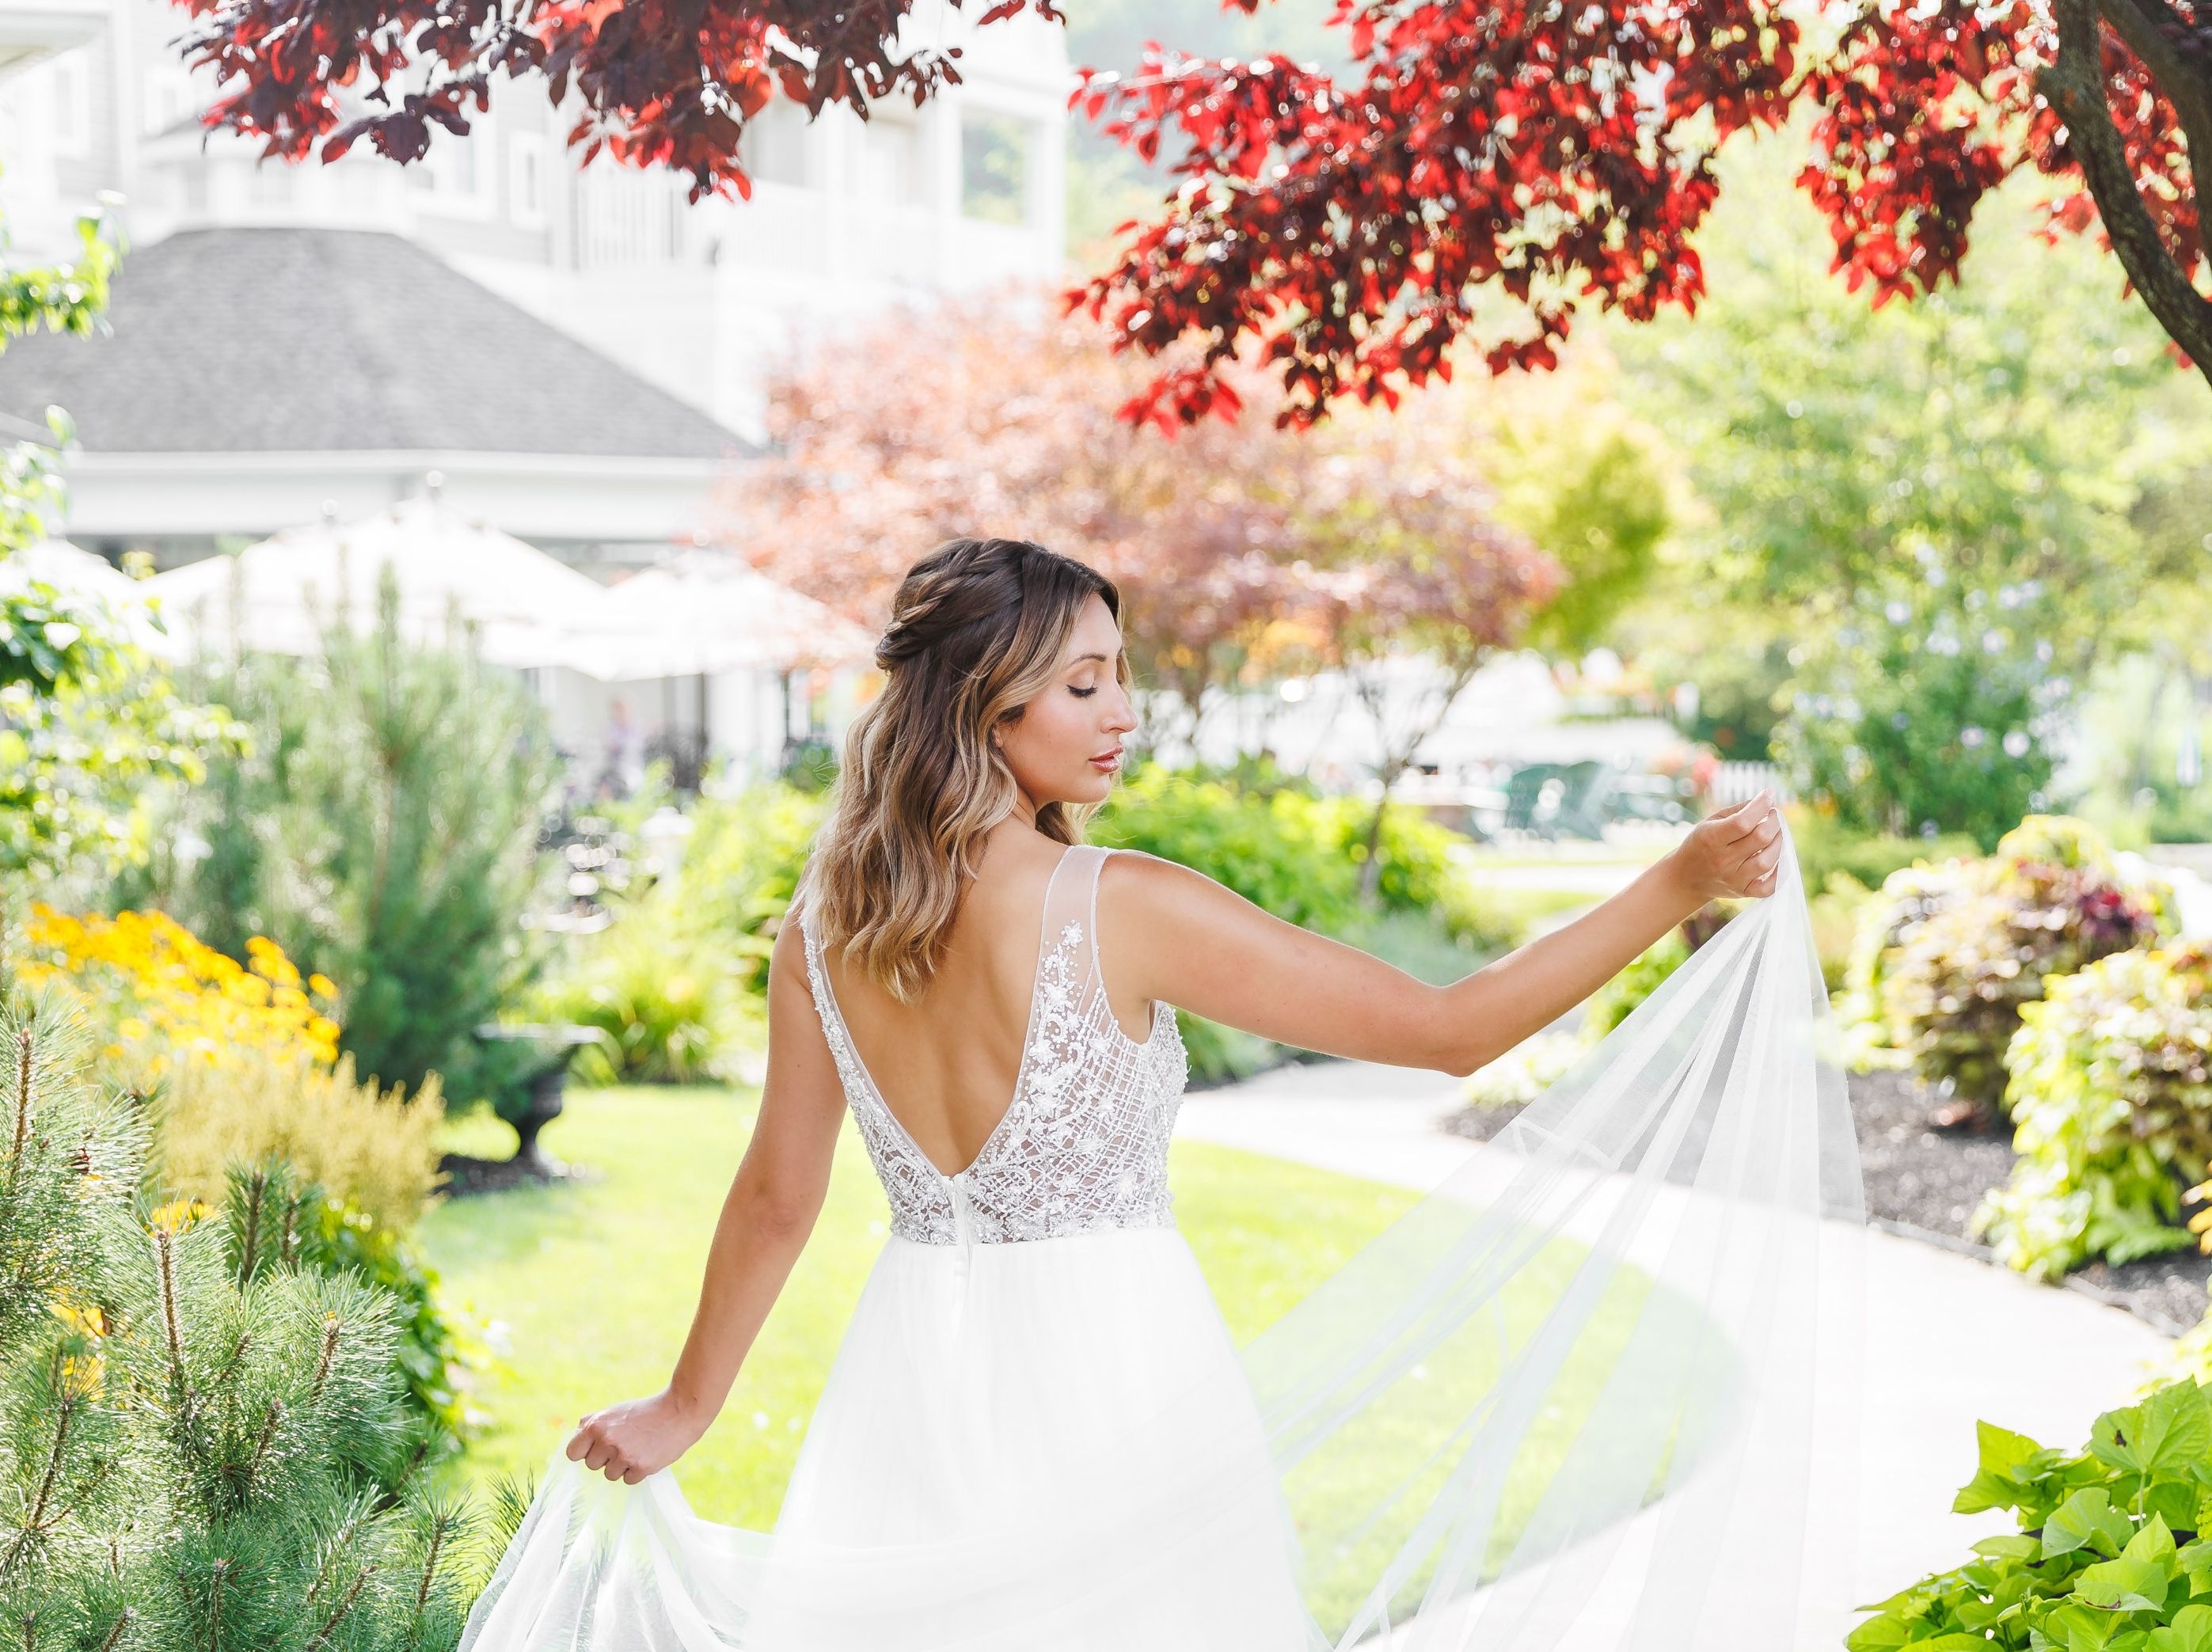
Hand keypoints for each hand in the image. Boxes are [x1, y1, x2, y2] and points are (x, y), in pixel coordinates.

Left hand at [566, 1389, 708, 1484]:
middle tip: (624, 1444)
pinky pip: (628, 1480)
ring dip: (621, 1466)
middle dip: (605, 1458)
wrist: (679, 1411)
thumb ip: (594, 1422)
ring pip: (609, 1475)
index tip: (594, 1449)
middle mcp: (607, 1441)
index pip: (573, 1453)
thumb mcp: (616, 1410)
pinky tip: (647, 1454)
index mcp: (597, 1425)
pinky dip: (637, 1471)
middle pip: (591, 1465)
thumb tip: (577, 1434)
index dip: (583, 1452)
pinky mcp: (640, 1468)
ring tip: (638, 1448)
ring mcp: (623, 1455)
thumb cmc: (645, 1411)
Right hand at [1666, 790, 1785, 904]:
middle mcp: (1723, 860)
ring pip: (1768, 860)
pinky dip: (1779, 875)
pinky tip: (1777, 859)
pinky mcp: (1742, 891)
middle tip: (1773, 815)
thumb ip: (1737, 811)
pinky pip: (1768, 888)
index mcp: (1711, 838)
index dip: (1761, 806)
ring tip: (1776, 833)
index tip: (1769, 795)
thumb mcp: (1709, 822)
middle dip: (1774, 821)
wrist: (1685, 878)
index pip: (1743, 822)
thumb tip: (1765, 801)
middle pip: (1760, 838)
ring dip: (1779, 842)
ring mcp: (1734, 878)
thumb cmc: (1700, 844)